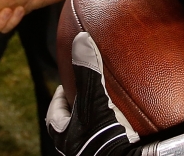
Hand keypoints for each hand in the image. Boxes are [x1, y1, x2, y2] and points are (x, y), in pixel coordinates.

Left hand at [47, 32, 143, 155]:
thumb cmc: (104, 136)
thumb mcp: (94, 99)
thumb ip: (87, 71)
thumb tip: (81, 39)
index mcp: (63, 133)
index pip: (54, 112)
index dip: (60, 96)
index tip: (67, 83)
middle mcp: (75, 144)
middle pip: (72, 121)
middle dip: (79, 106)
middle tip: (89, 91)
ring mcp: (91, 149)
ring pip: (89, 129)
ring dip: (96, 117)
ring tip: (109, 103)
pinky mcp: (110, 151)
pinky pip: (108, 136)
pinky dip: (114, 127)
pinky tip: (129, 121)